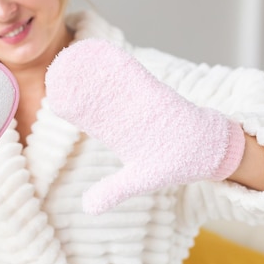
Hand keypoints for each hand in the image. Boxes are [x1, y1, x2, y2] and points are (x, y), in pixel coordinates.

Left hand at [45, 39, 244, 214]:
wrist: (208, 149)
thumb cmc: (173, 161)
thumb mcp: (139, 179)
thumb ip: (113, 191)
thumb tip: (87, 209)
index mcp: (117, 130)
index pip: (88, 114)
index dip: (72, 104)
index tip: (54, 94)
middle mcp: (126, 112)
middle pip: (96, 93)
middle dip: (78, 81)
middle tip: (59, 69)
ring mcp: (141, 100)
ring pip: (113, 81)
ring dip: (96, 69)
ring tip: (78, 56)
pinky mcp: (158, 93)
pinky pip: (136, 76)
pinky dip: (122, 65)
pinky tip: (109, 53)